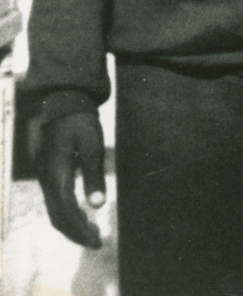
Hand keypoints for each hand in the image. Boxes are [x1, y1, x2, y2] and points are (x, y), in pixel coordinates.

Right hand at [36, 112, 105, 247]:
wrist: (62, 101)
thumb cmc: (80, 121)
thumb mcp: (93, 145)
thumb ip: (94, 175)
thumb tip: (97, 205)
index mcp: (57, 175)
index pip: (67, 213)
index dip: (81, 230)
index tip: (97, 241)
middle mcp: (46, 179)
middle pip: (58, 217)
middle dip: (76, 233)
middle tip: (97, 241)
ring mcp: (44, 176)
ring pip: (54, 210)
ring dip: (71, 224)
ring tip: (92, 231)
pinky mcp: (47, 173)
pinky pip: (54, 200)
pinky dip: (67, 212)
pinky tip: (81, 213)